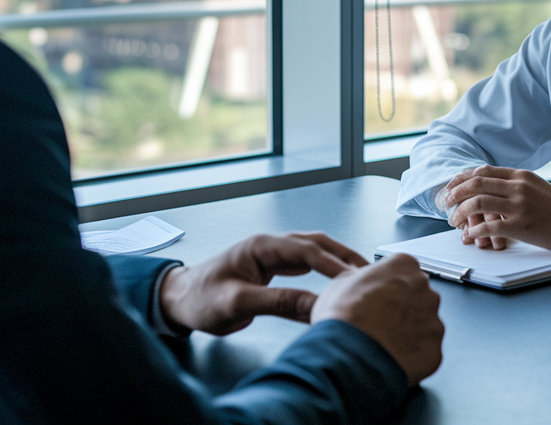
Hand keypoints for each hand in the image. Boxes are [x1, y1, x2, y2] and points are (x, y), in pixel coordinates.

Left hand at [161, 231, 365, 335]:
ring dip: (338, 261)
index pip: (307, 250)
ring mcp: (272, 255)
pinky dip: (325, 270)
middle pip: (317, 244)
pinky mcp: (272, 268)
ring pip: (314, 252)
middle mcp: (270, 246)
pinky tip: (338, 281)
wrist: (179, 301)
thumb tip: (316, 306)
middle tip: (370, 273)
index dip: (333, 264)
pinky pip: (306, 264)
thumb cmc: (201, 299)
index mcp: (262, 246)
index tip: (354, 279)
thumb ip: (278, 302)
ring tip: (361, 275)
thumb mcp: (238, 303)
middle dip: (344, 256)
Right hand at [312, 254, 443, 385]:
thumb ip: (361, 278)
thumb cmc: (343, 319)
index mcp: (404, 265)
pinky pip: (425, 349)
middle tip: (379, 321)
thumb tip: (361, 283)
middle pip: (416, 295)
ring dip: (408, 331)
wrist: (349, 358)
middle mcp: (424, 288)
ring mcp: (433, 319)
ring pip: (424, 323)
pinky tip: (392, 357)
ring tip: (383, 342)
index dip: (387, 285)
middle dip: (401, 307)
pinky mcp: (435, 348)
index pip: (402, 269)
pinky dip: (412, 354)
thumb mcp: (340, 283)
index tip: (378, 296)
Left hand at [443, 166, 550, 253]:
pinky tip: (470, 235)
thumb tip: (488, 188)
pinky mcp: (522, 225)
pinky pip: (489, 225)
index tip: (451, 188)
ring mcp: (520, 205)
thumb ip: (514, 184)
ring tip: (454, 221)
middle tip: (445, 203)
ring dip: (461, 212)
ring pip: (478, 202)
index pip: (482, 171)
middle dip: (455, 193)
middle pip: (476, 183)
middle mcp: (518, 186)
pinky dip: (475, 230)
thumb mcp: (535, 187)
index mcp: (520, 175)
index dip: (461, 179)